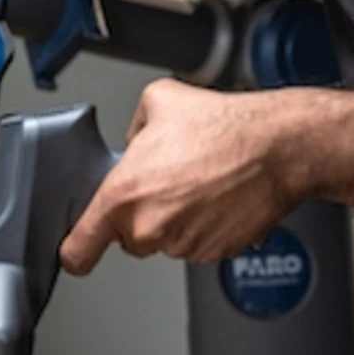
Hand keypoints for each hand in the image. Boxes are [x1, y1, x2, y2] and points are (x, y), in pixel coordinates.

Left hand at [60, 79, 300, 274]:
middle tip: (166, 182)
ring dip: (174, 218)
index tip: (76, 253)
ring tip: (198, 182)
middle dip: (140, 215)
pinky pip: (196, 244)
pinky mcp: (213, 252)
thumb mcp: (159, 101)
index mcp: (124, 194)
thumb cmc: (225, 126)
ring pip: (165, 240)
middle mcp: (151, 226)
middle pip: (128, 238)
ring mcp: (183, 243)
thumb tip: (135, 145)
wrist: (277, 148)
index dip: (76, 251)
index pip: (80, 247)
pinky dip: (202, 226)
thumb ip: (132, 130)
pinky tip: (215, 195)